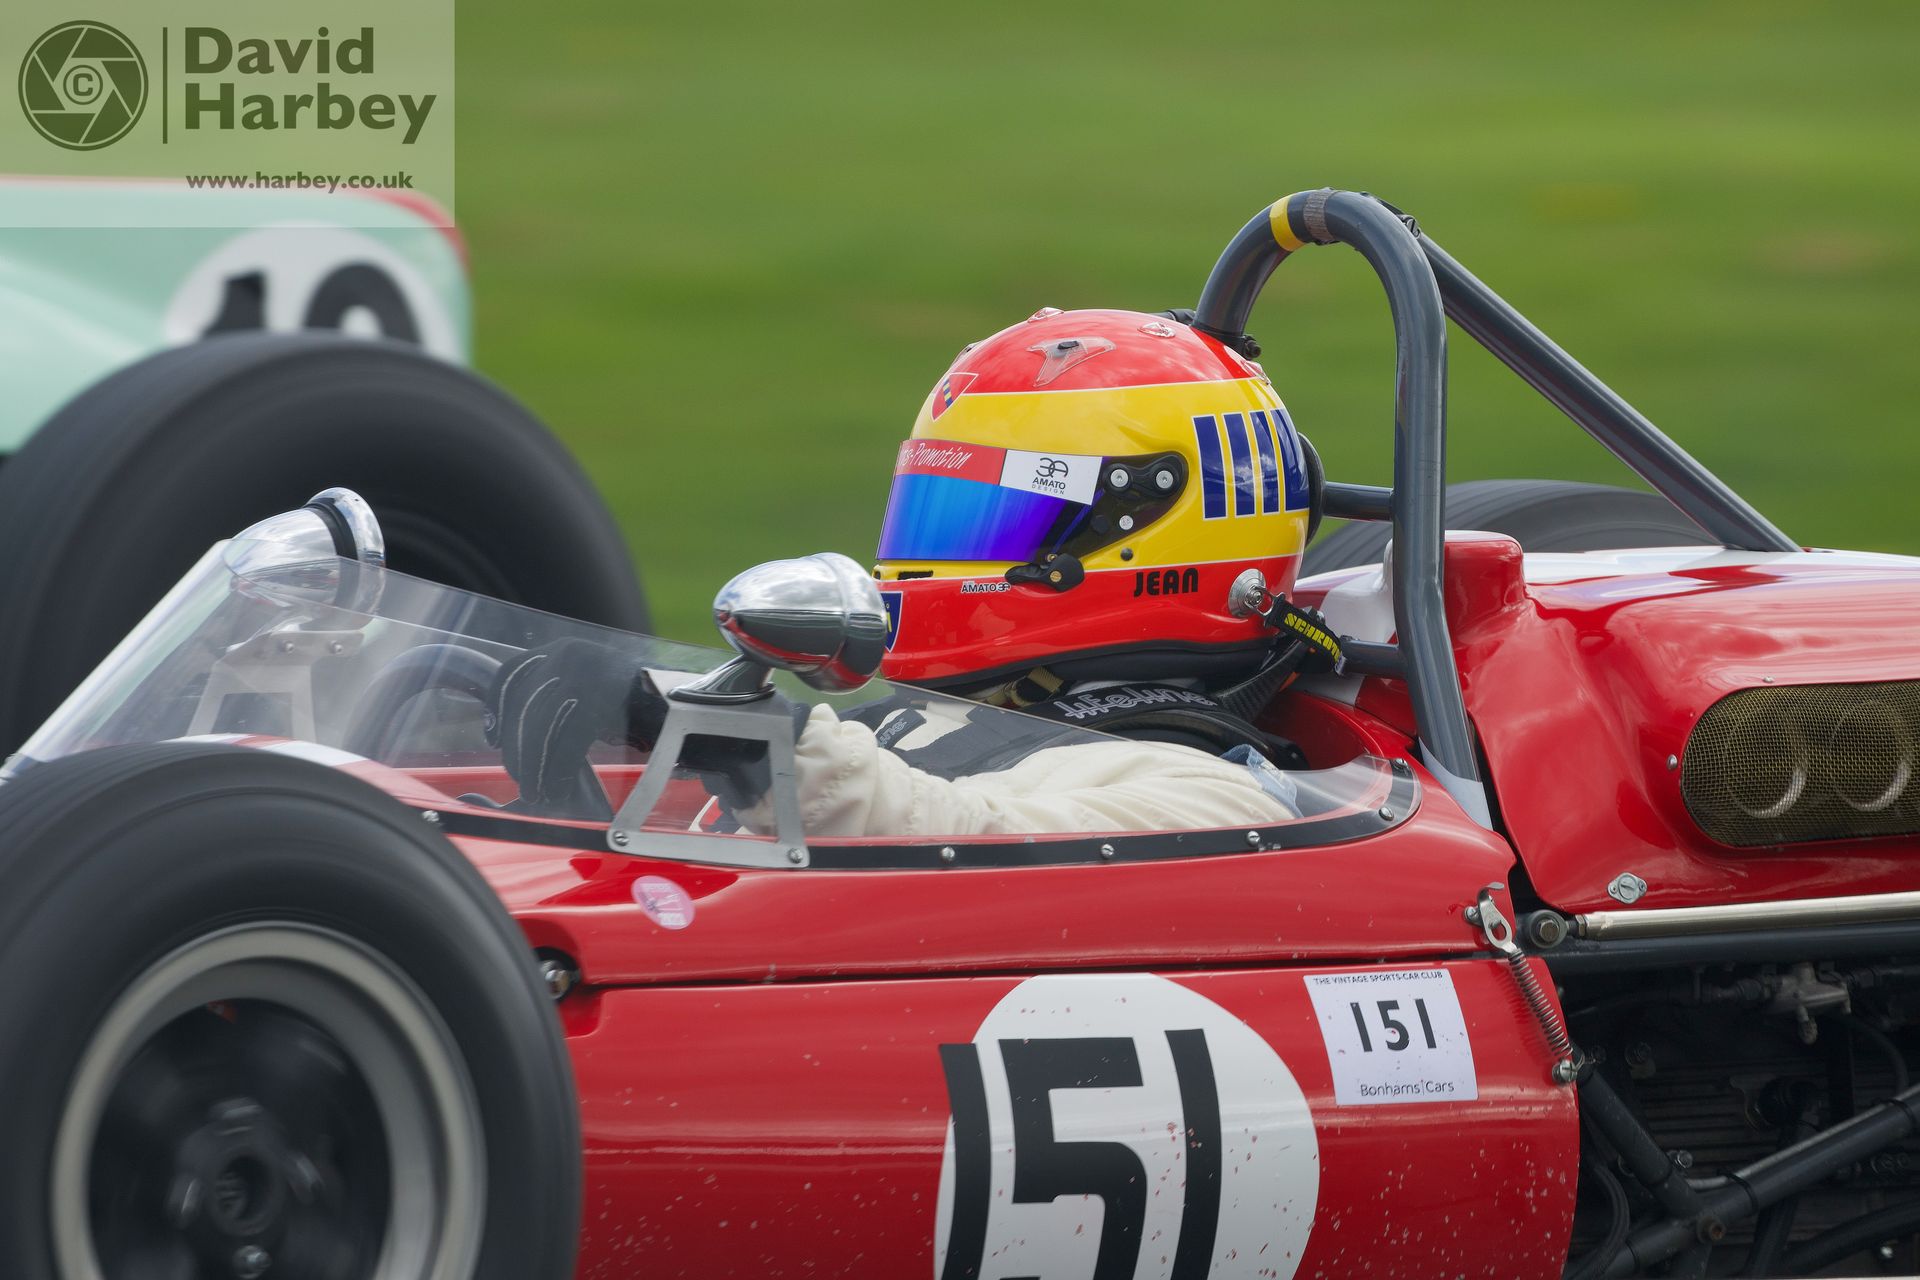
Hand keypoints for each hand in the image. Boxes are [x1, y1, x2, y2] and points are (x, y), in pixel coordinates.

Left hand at [490, 638, 666, 808]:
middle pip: (525, 705)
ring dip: (535, 765)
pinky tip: (558, 786)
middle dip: (519, 750)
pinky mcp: (602, 698)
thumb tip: (512, 736)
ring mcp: (588, 673)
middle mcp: (572, 654)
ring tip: (539, 790)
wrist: (688, 711)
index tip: (494, 736)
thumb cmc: (639, 710)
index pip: (512, 672)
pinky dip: (557, 768)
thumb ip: (557, 704)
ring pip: (542, 725)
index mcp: (566, 649)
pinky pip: (566, 739)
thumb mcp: (591, 694)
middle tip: (525, 780)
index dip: (499, 707)